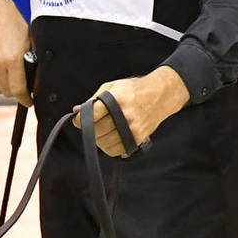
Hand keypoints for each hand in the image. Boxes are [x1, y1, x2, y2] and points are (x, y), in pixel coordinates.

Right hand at [0, 0, 32, 106]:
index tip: (28, 101)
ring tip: (9, 73)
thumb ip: (32, 65)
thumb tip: (34, 84)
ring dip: (4, 85)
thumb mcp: (30, 45)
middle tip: (21, 85)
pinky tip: (0, 68)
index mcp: (12, 60)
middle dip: (15, 91)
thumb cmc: (15, 28)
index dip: (25, 99)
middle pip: (6, 91)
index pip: (18, 89)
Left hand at [74, 66, 189, 156]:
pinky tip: (110, 137)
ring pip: (104, 143)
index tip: (78, 119)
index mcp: (116, 100)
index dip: (80, 119)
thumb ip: (93, 100)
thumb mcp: (111, 87)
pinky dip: (109, 146)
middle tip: (91, 124)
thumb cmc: (133, 89)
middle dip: (89, 129)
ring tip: (102, 130)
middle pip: (96, 131)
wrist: (160, 95)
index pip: (91, 116)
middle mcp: (124, 116)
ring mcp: (132, 129)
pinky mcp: (138, 138)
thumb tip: (76, 111)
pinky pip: (115, 150)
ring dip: (98, 139)